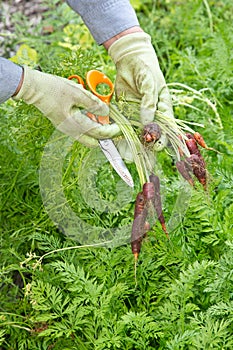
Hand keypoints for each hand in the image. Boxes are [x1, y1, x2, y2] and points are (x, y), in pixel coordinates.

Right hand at [13, 67, 120, 146]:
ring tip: (104, 118)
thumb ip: (93, 103)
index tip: (121, 127)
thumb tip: (106, 112)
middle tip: (114, 126)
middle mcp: (71, 131)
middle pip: (94, 141)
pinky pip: (81, 130)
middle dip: (105, 136)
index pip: (99, 134)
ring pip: (87, 137)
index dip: (112, 132)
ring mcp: (67, 129)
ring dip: (97, 130)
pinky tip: (92, 114)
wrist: (33, 88)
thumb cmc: (53, 89)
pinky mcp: (65, 124)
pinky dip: (89, 125)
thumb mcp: (76, 93)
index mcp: (74, 124)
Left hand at [109, 32, 172, 149]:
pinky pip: (122, 127)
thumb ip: (149, 101)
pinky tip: (115, 145)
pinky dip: (119, 136)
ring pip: (136, 135)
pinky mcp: (124, 114)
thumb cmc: (146, 69)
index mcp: (163, 109)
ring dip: (131, 146)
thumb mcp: (150, 83)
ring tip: (126, 156)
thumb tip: (148, 120)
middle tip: (139, 158)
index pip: (165, 129)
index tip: (156, 147)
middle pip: (150, 136)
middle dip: (145, 148)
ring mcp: (137, 116)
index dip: (162, 140)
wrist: (130, 60)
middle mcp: (151, 116)